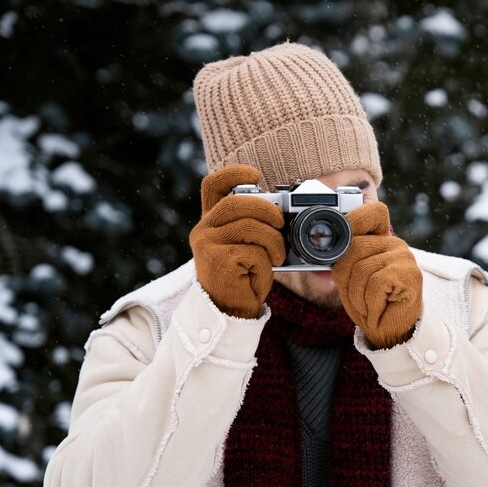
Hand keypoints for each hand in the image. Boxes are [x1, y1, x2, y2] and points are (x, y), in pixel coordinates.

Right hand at [189, 165, 284, 318]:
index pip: (212, 185)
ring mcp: (207, 245)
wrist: (230, 312)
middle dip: (267, 210)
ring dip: (274, 241)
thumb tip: (284, 211)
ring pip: (250, 227)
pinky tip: (261, 274)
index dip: (233, 173)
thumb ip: (255, 225)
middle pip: (237, 202)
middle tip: (282, 224)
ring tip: (277, 256)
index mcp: (211, 222)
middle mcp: (203, 230)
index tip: (256, 175)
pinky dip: (266, 264)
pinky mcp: (217, 262)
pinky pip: (254, 252)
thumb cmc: (244, 277)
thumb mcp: (248, 246)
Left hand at [333, 202, 422, 348]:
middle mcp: (395, 243)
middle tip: (358, 296)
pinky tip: (379, 308)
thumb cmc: (369, 303)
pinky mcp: (410, 275)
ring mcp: (405, 258)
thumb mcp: (348, 277)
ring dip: (357, 296)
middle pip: (354, 247)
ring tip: (370, 304)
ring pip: (362, 269)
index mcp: (381, 239)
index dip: (354, 221)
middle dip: (346, 278)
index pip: (372, 212)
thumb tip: (325, 250)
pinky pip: (376, 283)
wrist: (391, 332)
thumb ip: (342, 258)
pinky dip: (370, 303)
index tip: (342, 245)